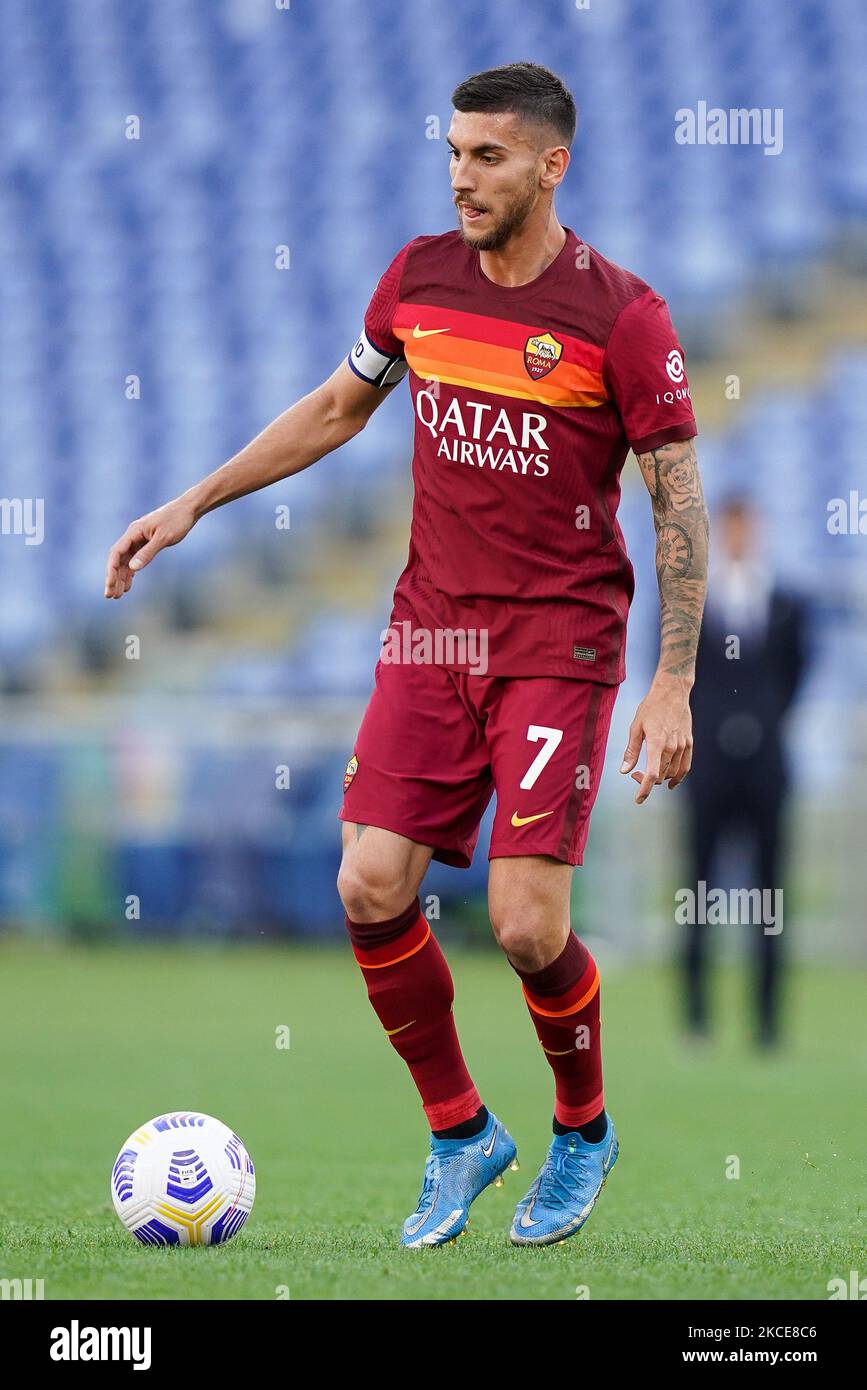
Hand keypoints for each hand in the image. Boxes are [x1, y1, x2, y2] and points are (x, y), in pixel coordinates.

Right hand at [104, 498, 196, 598]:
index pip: (116, 553)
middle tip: (111, 596)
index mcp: (133, 532)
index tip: (110, 585)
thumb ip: (148, 553)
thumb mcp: (163, 538)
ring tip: (119, 595)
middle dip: (113, 578)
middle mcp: (133, 536)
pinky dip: (131, 572)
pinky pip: (135, 559)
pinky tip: (129, 584)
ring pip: (126, 561)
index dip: (111, 571)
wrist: (188, 509)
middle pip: (118, 560)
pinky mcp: (147, 542)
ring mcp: (139, 539)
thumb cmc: (177, 521)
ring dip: (121, 577)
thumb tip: (133, 568)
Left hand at [620, 672, 693, 803]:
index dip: (645, 789)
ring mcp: (683, 745)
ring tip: (648, 773)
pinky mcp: (689, 742)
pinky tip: (671, 781)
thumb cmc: (651, 707)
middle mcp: (672, 747)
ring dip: (661, 778)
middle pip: (661, 775)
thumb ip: (631, 750)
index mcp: (657, 743)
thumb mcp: (636, 727)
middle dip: (647, 780)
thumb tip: (624, 770)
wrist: (672, 691)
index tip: (638, 799)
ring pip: (673, 772)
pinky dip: (679, 776)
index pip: (652, 774)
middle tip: (635, 774)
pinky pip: (686, 766)